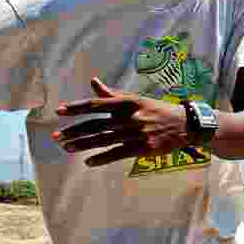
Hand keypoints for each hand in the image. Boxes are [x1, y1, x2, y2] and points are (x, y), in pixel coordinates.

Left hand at [52, 77, 191, 166]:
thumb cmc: (158, 110)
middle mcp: (132, 117)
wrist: (187, 124)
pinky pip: (118, 154)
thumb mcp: (138, 99)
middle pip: (97, 125)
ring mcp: (138, 133)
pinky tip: (88, 161)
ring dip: (83, 145)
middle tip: (56, 136)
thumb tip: (94, 82)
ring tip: (67, 148)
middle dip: (74, 131)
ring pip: (104, 140)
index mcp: (129, 102)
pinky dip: (102, 158)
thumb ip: (113, 94)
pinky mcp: (144, 148)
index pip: (98, 104)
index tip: (59, 111)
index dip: (77, 108)